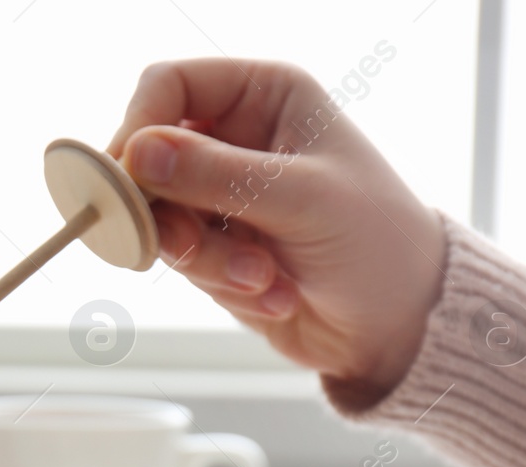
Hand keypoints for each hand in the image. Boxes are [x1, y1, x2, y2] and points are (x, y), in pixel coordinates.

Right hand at [108, 59, 446, 394]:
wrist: (399, 323)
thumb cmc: (376, 242)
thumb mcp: (301, 200)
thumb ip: (216, 175)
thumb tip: (136, 153)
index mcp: (264, 95)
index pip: (166, 86)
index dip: (137, 127)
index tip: (126, 180)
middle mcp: (236, 137)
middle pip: (148, 157)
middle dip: (170, 213)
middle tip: (190, 250)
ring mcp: (220, 195)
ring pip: (160, 217)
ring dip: (207, 259)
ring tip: (265, 278)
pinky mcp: (214, 246)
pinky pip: (180, 260)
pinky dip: (221, 282)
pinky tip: (275, 292)